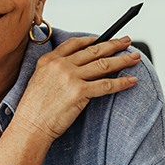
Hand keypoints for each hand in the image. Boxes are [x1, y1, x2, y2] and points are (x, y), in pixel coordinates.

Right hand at [11, 36, 139, 141]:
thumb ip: (55, 70)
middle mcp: (60, 65)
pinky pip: (106, 85)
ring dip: (122, 60)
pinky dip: (121, 82)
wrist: (30, 125)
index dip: (92, 40)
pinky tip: (131, 80)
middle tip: (126, 41)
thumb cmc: (34, 109)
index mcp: (49, 60)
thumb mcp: (39, 80)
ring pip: (103, 64)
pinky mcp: (79, 92)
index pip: (75, 43)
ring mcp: (70, 77)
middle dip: (114, 45)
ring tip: (134, 57)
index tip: (103, 39)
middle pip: (94, 50)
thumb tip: (77, 69)